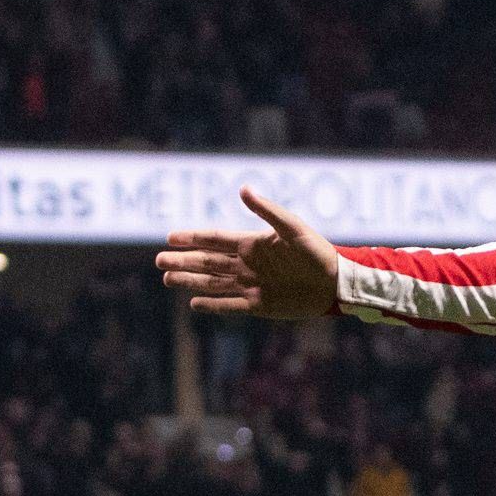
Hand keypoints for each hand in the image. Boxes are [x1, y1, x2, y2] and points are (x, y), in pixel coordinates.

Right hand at [157, 187, 340, 319]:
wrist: (336, 283)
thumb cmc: (318, 252)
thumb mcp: (293, 228)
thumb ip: (267, 211)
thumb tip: (243, 189)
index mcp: (252, 243)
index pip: (215, 239)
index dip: (193, 238)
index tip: (170, 237)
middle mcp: (248, 264)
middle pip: (208, 262)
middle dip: (183, 261)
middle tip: (158, 261)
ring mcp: (252, 285)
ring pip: (213, 283)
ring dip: (191, 280)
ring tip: (168, 279)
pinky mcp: (260, 305)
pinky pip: (230, 305)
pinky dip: (213, 305)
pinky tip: (194, 303)